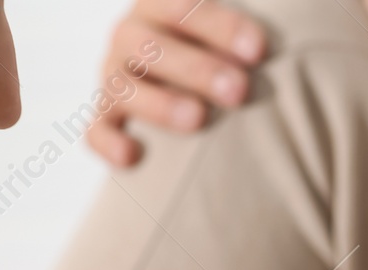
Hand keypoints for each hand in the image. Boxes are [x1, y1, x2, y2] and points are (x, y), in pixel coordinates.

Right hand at [89, 0, 269, 166]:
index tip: (258, 51)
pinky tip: (132, 156)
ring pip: (124, 87)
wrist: (183, 79)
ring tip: (197, 120)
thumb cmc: (226, 53)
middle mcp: (132, 36)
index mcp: (161, 5)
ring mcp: (114, 76)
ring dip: (160, 103)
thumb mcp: (229, 36)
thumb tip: (271, 42)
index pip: (184, 7)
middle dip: (197, 69)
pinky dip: (109, 143)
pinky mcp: (106, 115)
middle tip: (239, 91)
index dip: (221, 27)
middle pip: (153, 47)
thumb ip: (246, 35)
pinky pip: (97, 130)